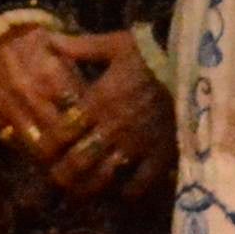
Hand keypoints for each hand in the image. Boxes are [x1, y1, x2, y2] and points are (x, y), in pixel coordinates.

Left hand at [0, 23, 164, 199]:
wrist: (190, 62)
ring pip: (104, 176)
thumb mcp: (113, 45)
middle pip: (77, 161)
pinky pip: (140, 182)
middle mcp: (112, 127)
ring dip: (89, 188)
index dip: (49, 147)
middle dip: (63, 175)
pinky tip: (123, 192)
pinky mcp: (160, 153)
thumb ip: (79, 48)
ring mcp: (136, 143)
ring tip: (82, 193)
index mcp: (97, 102)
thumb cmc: (150, 53)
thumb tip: (49, 39)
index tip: (44, 152)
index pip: (62, 133)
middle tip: (57, 181)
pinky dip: (129, 192)